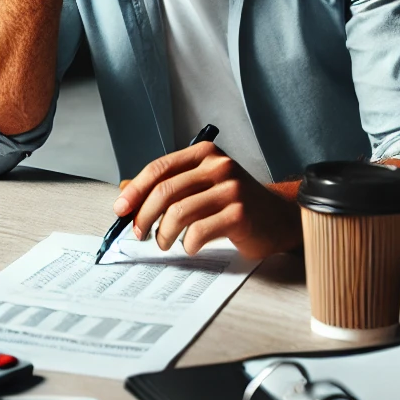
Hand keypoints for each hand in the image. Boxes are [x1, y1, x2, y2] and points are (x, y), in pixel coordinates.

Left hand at [113, 142, 301, 259]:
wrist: (277, 217)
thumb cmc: (235, 202)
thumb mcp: (200, 185)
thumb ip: (167, 185)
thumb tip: (126, 192)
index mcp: (204, 155)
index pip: (159, 168)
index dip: (136, 190)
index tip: (121, 209)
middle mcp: (218, 167)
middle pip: (165, 191)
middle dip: (144, 216)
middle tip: (139, 232)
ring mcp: (230, 189)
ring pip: (178, 213)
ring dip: (163, 234)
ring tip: (165, 241)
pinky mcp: (239, 214)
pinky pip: (198, 232)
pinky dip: (187, 244)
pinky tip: (190, 245)